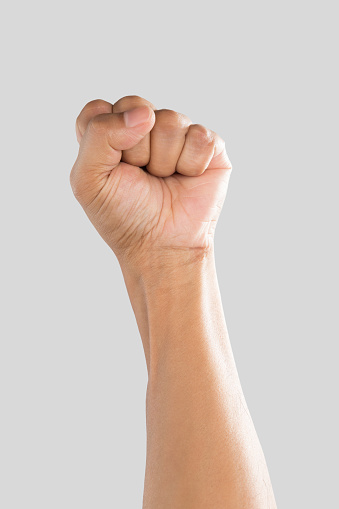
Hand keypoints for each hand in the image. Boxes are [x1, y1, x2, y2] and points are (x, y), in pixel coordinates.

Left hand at [70, 95, 231, 267]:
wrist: (161, 246)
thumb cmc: (124, 216)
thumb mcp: (89, 180)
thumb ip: (98, 135)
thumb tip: (145, 113)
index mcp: (110, 133)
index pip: (100, 109)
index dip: (105, 138)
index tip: (111, 168)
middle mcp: (142, 128)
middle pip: (136, 107)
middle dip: (136, 149)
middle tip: (140, 176)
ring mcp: (176, 134)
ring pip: (170, 120)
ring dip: (163, 161)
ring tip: (163, 180)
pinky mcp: (207, 145)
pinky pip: (201, 137)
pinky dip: (191, 165)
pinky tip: (186, 179)